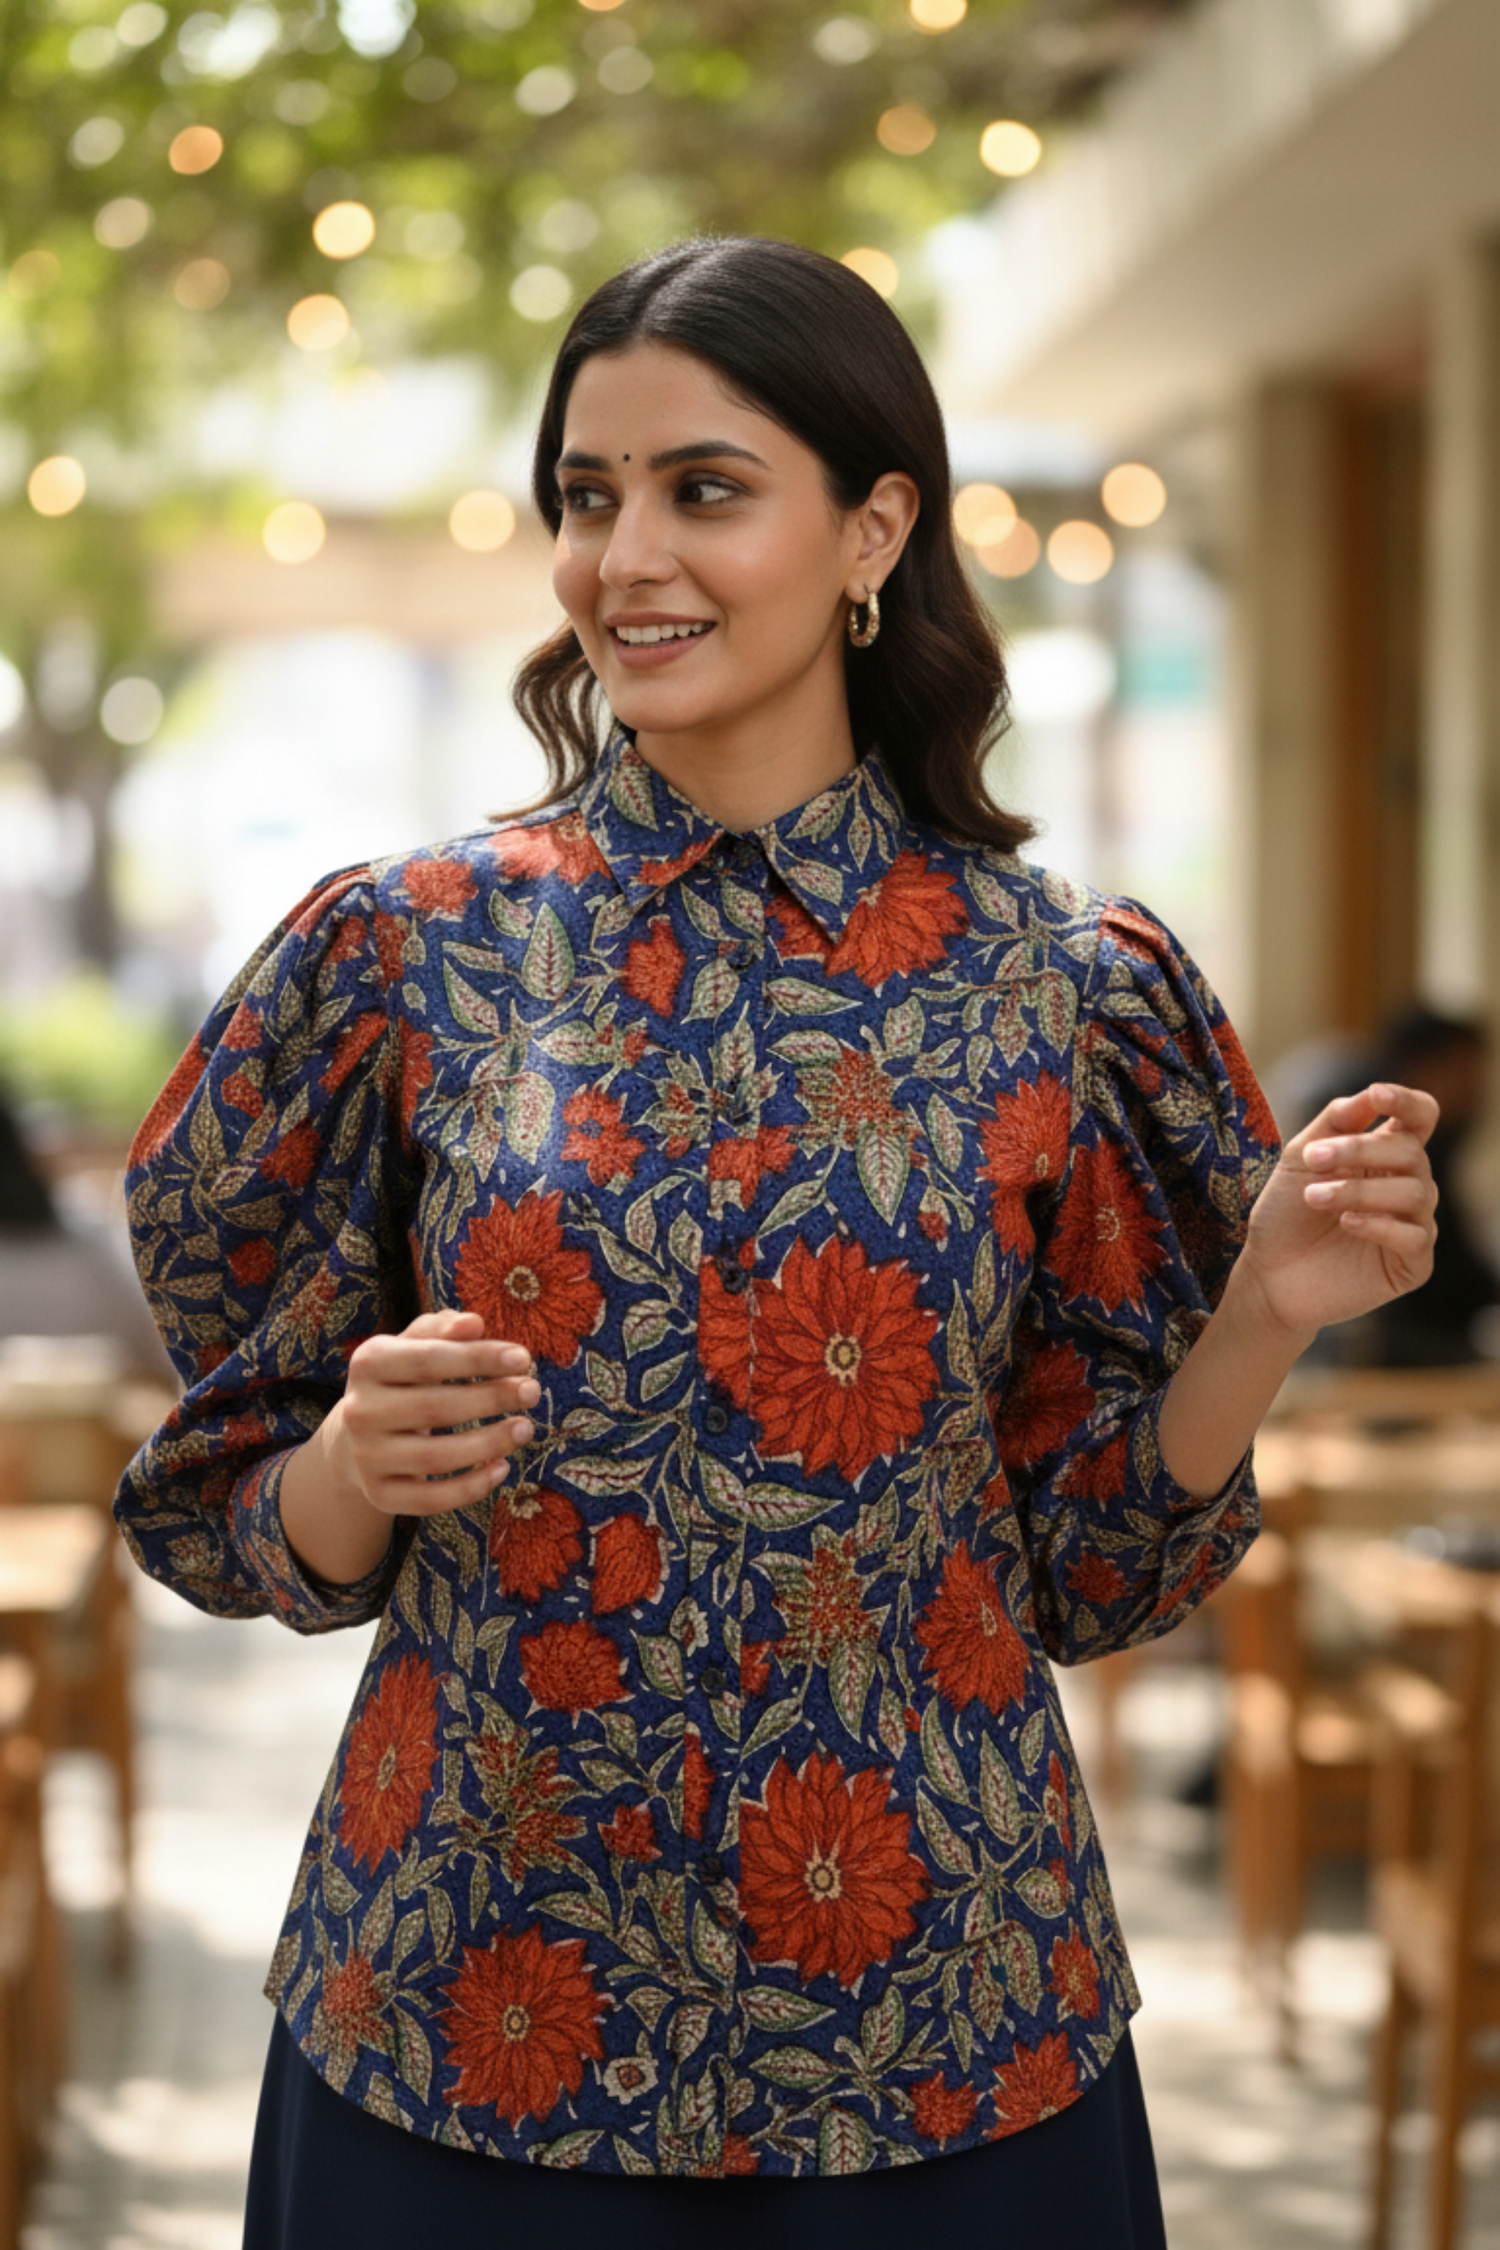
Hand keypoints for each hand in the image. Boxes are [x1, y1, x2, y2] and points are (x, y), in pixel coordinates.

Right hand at [332, 1308, 539, 1518]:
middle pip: (435, 1408)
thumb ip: (443, 1331)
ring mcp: (367, 1457)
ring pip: (436, 1457)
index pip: (429, 1359)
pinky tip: (502, 1468)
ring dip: (489, 1444)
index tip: (523, 1358)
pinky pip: (431, 1499)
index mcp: (368, 1363)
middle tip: (532, 1392)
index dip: (478, 1359)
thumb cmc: (402, 1381)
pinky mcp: (380, 1494)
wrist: (356, 1438)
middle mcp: (360, 1411)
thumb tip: (473, 1323)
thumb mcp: (413, 1347)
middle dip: (491, 1399)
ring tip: (525, 1428)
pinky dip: (471, 1487)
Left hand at [1238, 1082, 1438, 1338]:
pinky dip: (1380, 1225)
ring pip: (1415, 1193)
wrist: (1267, 1274)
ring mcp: (1414, 1225)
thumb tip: (1370, 1095)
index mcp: (1385, 1155)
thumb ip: (1335, 1123)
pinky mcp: (1412, 1265)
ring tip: (1314, 1197)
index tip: (1377, 1095)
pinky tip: (1346, 1223)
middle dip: (1360, 1150)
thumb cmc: (1285, 1214)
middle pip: (1412, 1151)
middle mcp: (1407, 1186)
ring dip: (1359, 1190)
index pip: (1420, 1118)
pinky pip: (1415, 1237)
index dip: (1407, 1102)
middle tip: (1313, 1159)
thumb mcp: (1300, 1159)